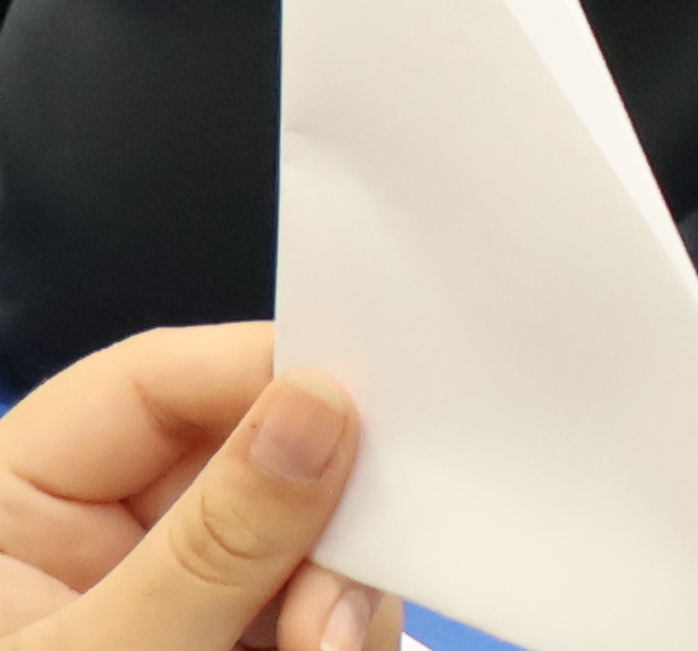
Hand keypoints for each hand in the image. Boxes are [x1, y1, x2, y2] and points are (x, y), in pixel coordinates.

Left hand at [0, 327, 382, 650]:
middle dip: (320, 522)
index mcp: (15, 507)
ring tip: (324, 650)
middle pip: (251, 455)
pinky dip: (341, 630)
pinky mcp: (223, 635)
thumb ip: (209, 548)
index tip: (363, 404)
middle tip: (342, 592)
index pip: (148, 383)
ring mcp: (163, 589)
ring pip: (305, 529)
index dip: (262, 373)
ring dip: (344, 589)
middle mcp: (90, 535)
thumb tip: (318, 409)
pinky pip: (317, 595)